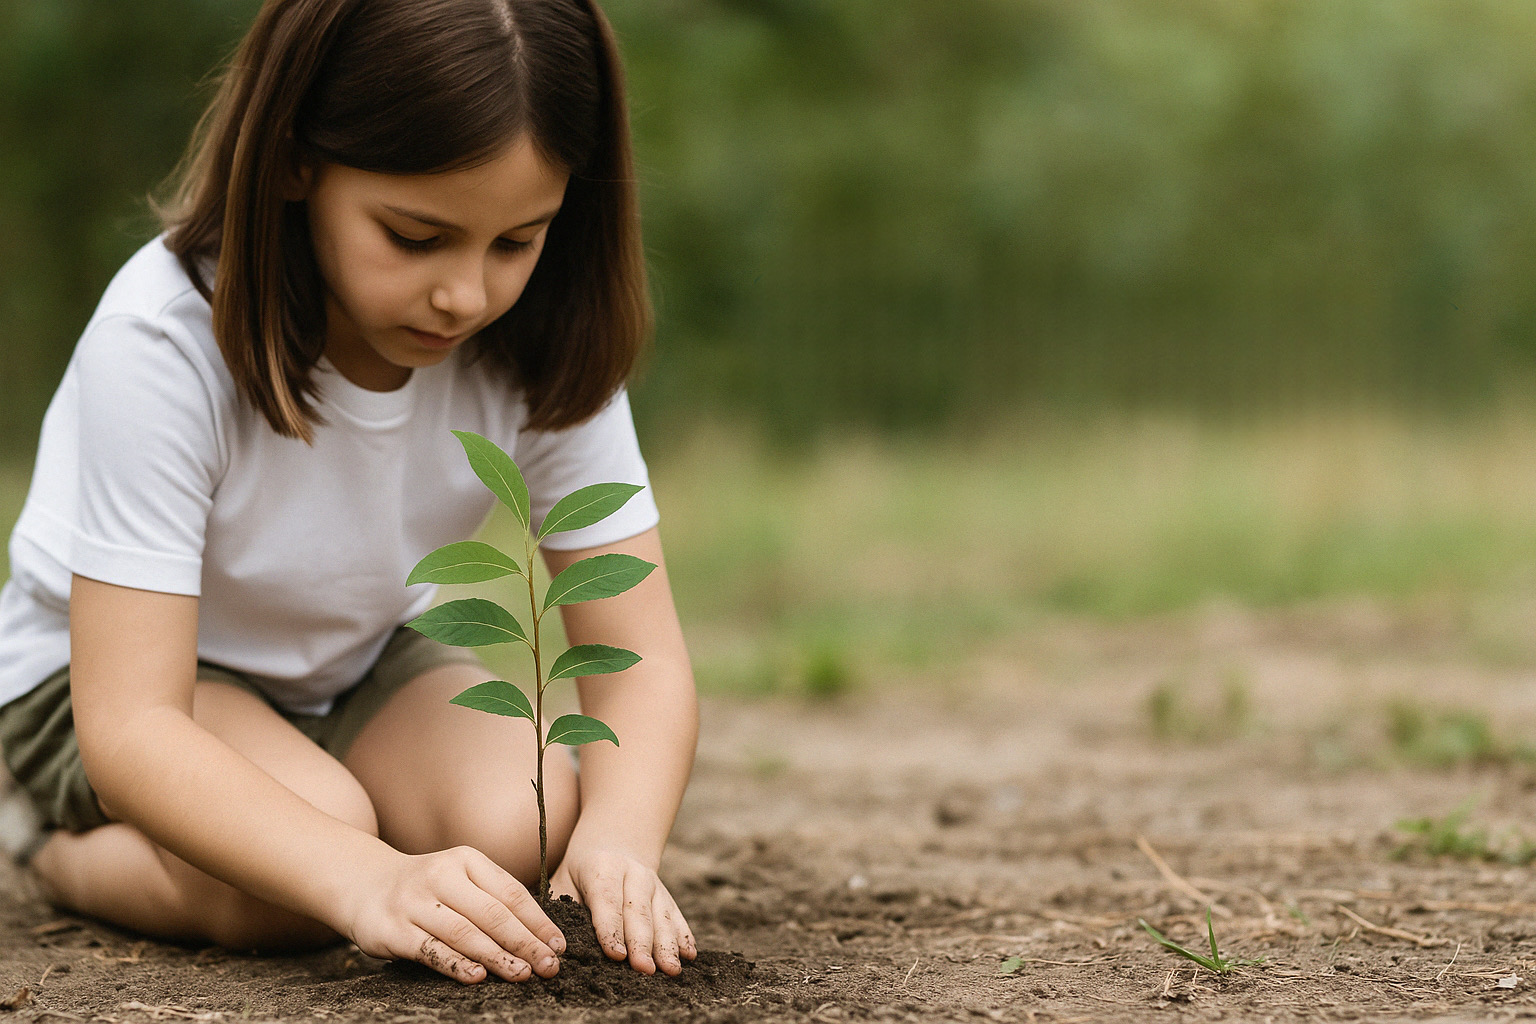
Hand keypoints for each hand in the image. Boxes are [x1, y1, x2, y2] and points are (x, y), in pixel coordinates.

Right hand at [343, 846, 566, 983]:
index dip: (538, 921)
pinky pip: (430, 950)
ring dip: (497, 956)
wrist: (364, 883)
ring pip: (464, 932)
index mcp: (466, 860)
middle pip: (492, 913)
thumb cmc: (427, 887)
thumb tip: (541, 934)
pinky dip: (456, 964)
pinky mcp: (394, 929)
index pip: (510, 892)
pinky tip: (477, 976)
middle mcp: (441, 876)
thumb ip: (493, 898)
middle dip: (525, 942)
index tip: (559, 946)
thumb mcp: (460, 878)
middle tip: (548, 966)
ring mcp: (415, 902)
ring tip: (522, 974)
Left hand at [551, 848, 696, 975]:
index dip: (611, 928)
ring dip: (667, 944)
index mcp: (603, 867)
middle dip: (642, 942)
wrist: (613, 842)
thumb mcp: (563, 881)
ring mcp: (654, 884)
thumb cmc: (579, 872)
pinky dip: (684, 935)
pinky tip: (689, 955)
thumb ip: (561, 908)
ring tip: (671, 970)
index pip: (607, 900)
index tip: (615, 955)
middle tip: (645, 970)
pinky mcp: (666, 895)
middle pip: (638, 911)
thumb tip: (554, 944)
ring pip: (662, 915)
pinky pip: (677, 916)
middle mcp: (634, 873)